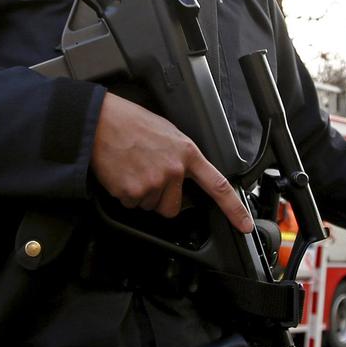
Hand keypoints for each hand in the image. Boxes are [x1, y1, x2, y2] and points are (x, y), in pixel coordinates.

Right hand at [90, 92, 253, 232]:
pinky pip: (131, 204)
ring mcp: (153, 182)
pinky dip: (125, 194)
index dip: (234, 209)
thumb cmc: (132, 123)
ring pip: (150, 206)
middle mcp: (173, 170)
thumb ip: (181, 156)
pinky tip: (122, 173)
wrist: (102, 121)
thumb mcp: (168, 133)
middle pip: (173, 208)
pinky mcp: (132, 191)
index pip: (218, 186)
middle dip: (162, 199)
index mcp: (187, 153)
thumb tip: (185, 175)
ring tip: (133, 168)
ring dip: (141, 194)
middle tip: (148, 176)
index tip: (244, 225)